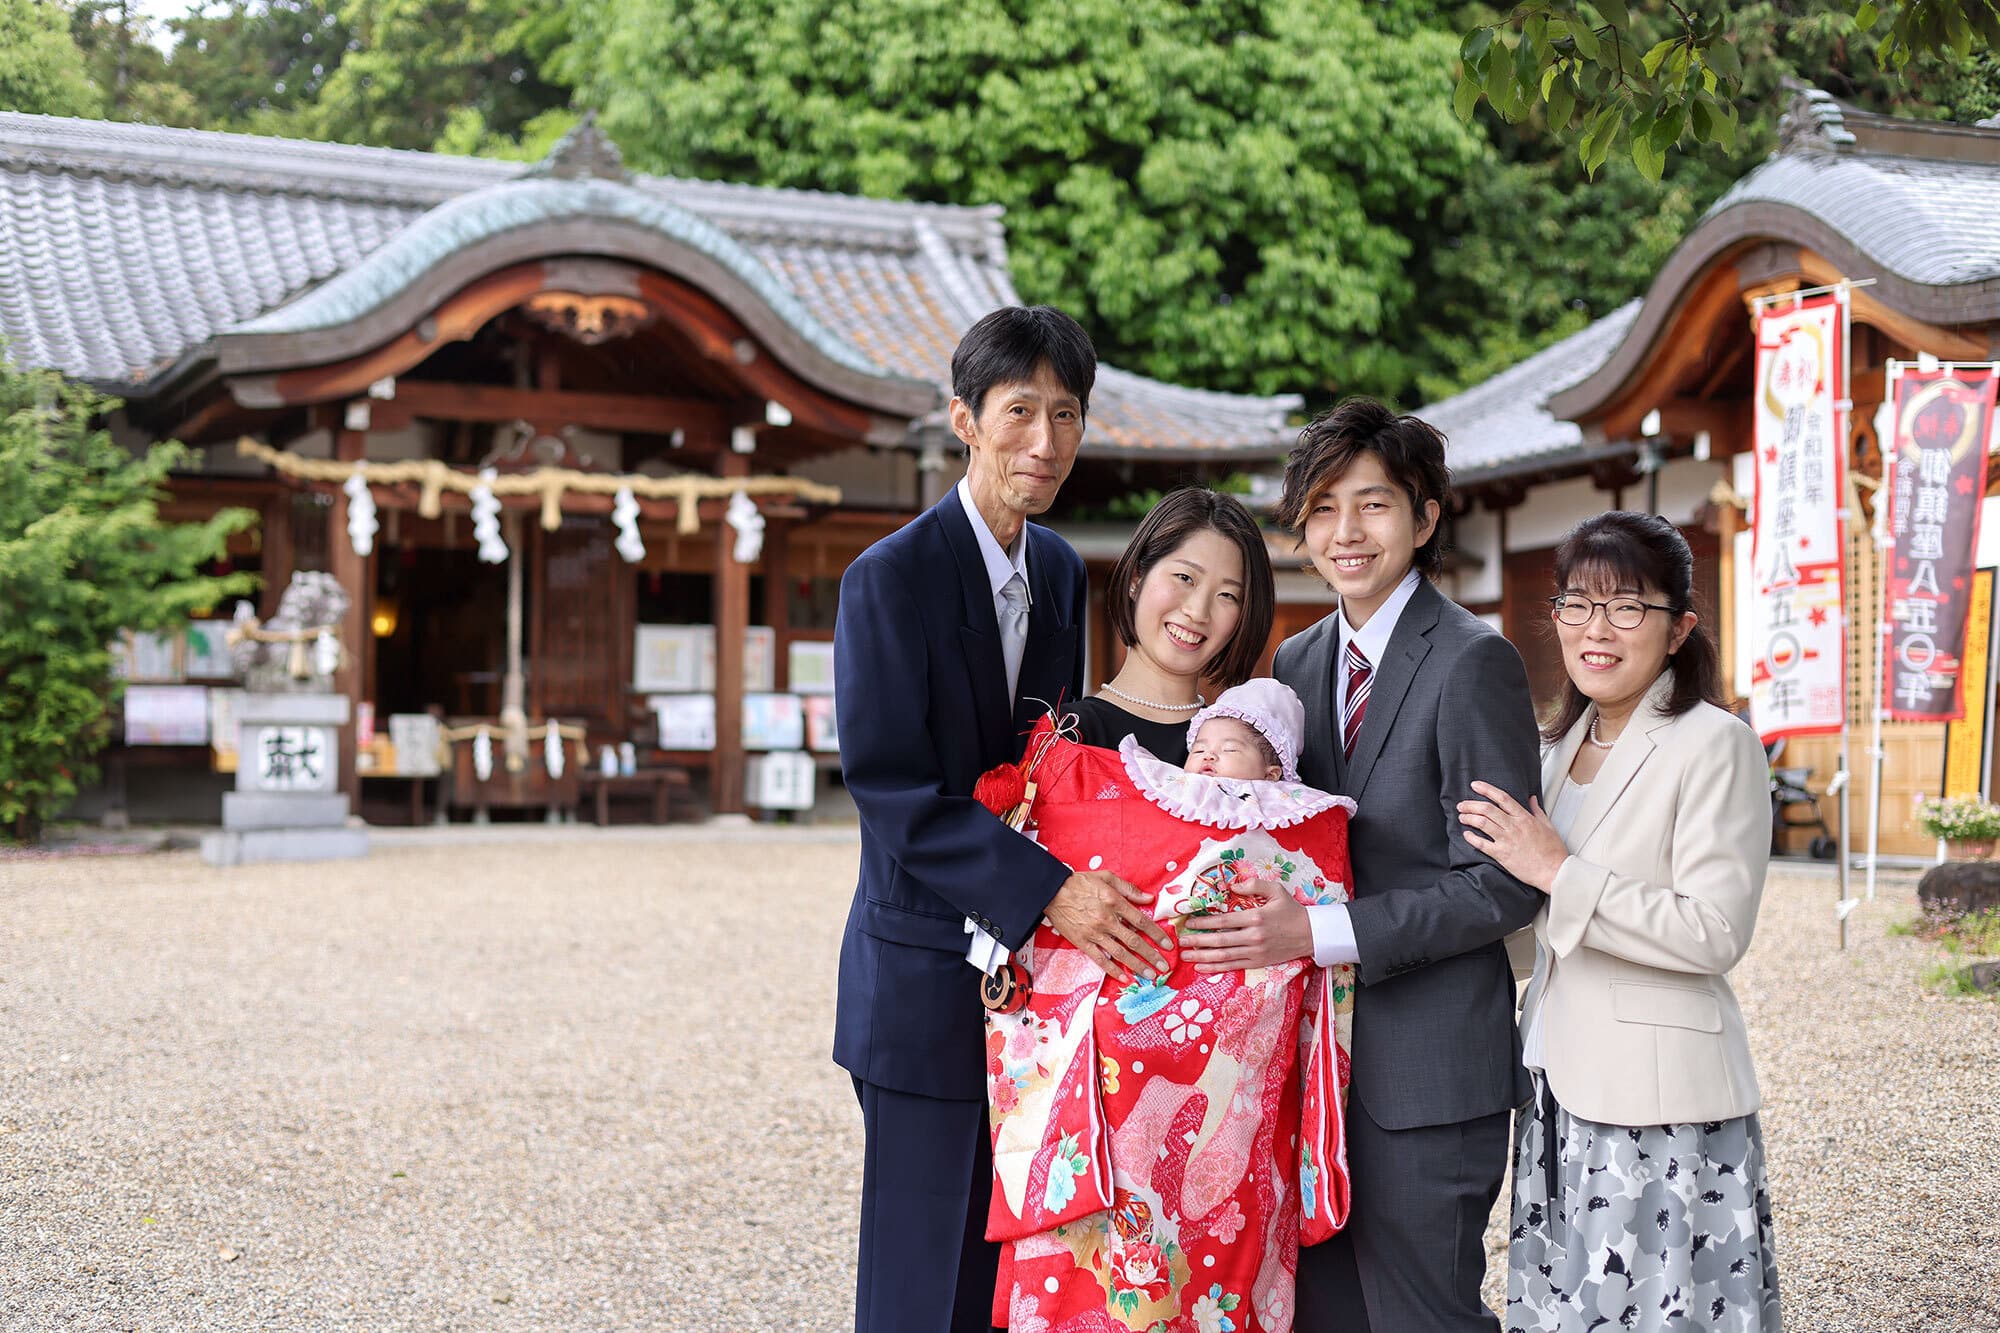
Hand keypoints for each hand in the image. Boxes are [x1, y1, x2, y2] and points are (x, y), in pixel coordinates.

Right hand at [1045, 871, 1170, 979]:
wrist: (1052, 891)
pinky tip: (1124, 978)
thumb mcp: (1107, 877)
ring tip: (1150, 975)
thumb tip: (1149, 899)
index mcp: (1114, 902)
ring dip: (1137, 966)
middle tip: (1164, 967)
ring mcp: (1094, 933)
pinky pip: (1100, 960)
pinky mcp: (1083, 943)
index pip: (1141, 922)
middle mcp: (1107, 920)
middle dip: (1151, 955)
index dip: (1157, 934)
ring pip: (1120, 953)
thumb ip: (1129, 889)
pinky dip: (1113, 970)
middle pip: (1134, 941)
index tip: (1168, 944)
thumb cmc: (1080, 882)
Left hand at [1177, 878, 1313, 973]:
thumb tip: (1232, 885)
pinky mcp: (1258, 962)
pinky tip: (1202, 968)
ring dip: (1202, 957)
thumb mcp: (1277, 890)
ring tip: (1185, 956)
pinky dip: (1216, 968)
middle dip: (1197, 941)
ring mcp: (1256, 951)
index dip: (1204, 922)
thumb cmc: (1292, 911)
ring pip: (1224, 956)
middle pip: (1219, 940)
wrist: (1311, 934)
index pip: (1223, 921)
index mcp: (1256, 917)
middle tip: (1180, 941)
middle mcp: (1254, 936)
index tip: (1188, 922)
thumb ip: (1254, 885)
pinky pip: (1233, 966)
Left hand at [1457, 781, 1565, 892]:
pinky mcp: (1502, 855)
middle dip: (1471, 805)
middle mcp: (1514, 827)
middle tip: (1462, 804)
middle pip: (1487, 809)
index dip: (1486, 789)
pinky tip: (1466, 834)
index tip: (1475, 785)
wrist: (1554, 871)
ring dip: (1469, 818)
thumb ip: (1537, 810)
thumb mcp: (1548, 826)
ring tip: (1462, 816)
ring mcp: (1507, 840)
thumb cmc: (1553, 851)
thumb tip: (1531, 798)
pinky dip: (1471, 838)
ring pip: (1482, 823)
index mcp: (1525, 818)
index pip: (1502, 798)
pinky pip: (1482, 844)